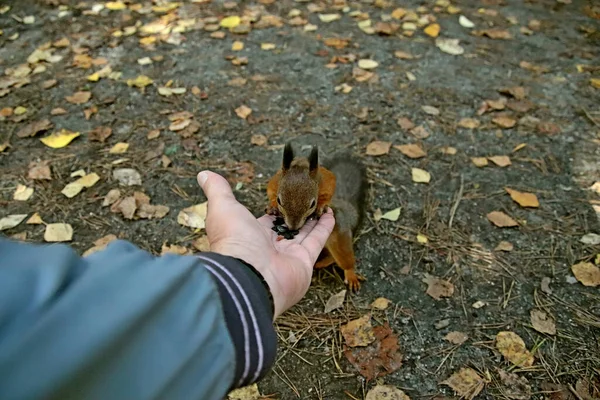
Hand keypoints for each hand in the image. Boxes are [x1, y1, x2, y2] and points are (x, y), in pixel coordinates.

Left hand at [197, 171, 334, 317]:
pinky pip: (317, 241)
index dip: (276, 209)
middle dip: (297, 215)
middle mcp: (269, 248)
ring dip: (313, 219)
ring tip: (321, 203)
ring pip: (304, 233)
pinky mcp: (304, 262)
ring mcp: (288, 256)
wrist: (249, 274)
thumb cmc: (233, 241)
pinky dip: (324, 227)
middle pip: (287, 229)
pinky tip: (330, 214)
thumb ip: (218, 190)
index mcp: (250, 236)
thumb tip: (204, 174)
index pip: (266, 222)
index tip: (285, 196)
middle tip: (307, 199)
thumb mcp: (222, 208)